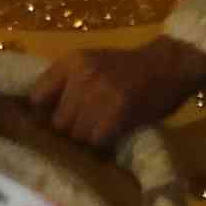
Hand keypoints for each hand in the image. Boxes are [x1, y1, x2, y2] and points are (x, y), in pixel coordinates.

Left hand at [33, 35, 205, 145]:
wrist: (170, 64)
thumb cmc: (128, 67)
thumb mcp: (91, 63)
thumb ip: (64, 83)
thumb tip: (35, 115)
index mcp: (71, 62)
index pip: (36, 98)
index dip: (42, 114)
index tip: (50, 122)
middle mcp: (82, 75)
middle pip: (57, 122)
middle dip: (70, 130)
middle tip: (86, 127)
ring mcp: (100, 93)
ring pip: (76, 134)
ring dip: (88, 138)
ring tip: (101, 130)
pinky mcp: (119, 111)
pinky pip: (97, 140)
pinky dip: (103, 143)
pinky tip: (113, 134)